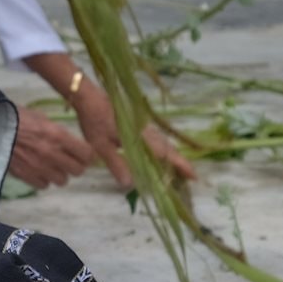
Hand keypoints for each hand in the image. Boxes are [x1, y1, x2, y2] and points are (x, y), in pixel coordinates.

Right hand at [7, 106, 92, 187]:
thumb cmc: (15, 118)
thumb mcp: (41, 117)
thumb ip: (57, 132)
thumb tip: (68, 141)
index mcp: (58, 135)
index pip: (86, 154)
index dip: (86, 154)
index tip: (83, 153)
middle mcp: (52, 154)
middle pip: (78, 170)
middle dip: (76, 166)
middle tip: (70, 160)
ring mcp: (40, 168)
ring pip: (62, 181)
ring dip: (60, 174)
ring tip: (52, 166)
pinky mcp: (27, 176)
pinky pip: (44, 186)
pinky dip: (44, 180)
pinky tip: (38, 171)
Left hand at [70, 75, 194, 189]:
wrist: (89, 97)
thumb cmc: (94, 121)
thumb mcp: (101, 146)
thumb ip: (116, 164)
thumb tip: (129, 184)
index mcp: (140, 137)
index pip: (165, 153)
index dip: (180, 165)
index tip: (193, 176)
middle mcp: (146, 130)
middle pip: (169, 148)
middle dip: (180, 162)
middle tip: (190, 177)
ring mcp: (143, 125)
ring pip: (163, 142)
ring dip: (173, 155)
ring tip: (178, 170)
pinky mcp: (138, 122)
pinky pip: (156, 137)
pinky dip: (163, 148)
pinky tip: (160, 155)